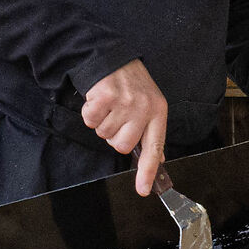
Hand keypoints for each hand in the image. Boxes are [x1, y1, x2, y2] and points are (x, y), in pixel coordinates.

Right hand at [81, 59, 167, 195]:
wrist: (111, 58)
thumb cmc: (131, 85)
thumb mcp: (151, 105)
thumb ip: (152, 133)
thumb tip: (159, 159)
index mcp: (158, 112)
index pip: (154, 148)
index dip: (147, 171)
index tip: (143, 190)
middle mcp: (144, 108)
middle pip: (121, 145)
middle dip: (114, 136)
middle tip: (116, 117)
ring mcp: (125, 102)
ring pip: (104, 134)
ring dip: (102, 122)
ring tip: (109, 105)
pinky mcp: (105, 96)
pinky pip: (91, 121)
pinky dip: (89, 113)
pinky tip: (98, 100)